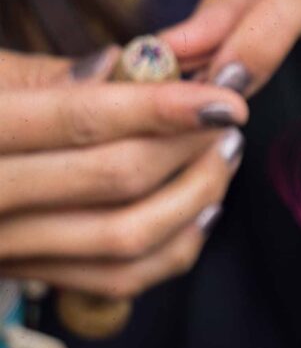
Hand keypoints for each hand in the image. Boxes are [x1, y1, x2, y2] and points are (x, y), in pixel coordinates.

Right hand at [0, 47, 247, 297]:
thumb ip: (46, 77)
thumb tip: (129, 67)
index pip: (77, 119)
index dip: (163, 105)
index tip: (226, 93)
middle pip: (114, 180)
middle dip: (189, 146)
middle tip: (231, 117)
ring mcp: (5, 251)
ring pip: (126, 238)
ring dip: (196, 196)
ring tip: (225, 154)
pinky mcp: (27, 279)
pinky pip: (119, 280)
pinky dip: (176, 247)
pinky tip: (204, 209)